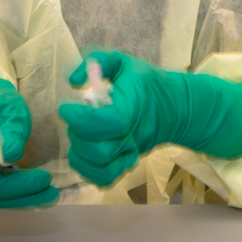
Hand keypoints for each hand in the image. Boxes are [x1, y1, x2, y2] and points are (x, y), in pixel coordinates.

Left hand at [57, 49, 241, 187]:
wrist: (175, 107)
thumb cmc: (146, 83)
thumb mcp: (124, 63)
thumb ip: (99, 62)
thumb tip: (73, 80)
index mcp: (134, 108)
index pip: (109, 123)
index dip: (81, 118)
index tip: (66, 106)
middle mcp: (135, 136)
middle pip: (101, 150)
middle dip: (78, 134)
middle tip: (75, 118)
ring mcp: (133, 153)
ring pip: (101, 167)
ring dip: (80, 153)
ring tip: (79, 134)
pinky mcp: (128, 163)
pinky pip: (105, 179)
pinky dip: (88, 171)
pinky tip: (83, 153)